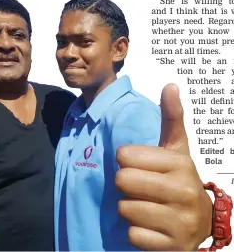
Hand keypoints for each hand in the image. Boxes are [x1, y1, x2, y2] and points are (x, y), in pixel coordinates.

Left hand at [115, 83, 211, 250]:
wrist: (198, 223)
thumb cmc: (178, 181)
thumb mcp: (176, 150)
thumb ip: (172, 119)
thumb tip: (170, 85)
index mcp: (180, 163)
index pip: (124, 156)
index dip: (127, 161)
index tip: (141, 166)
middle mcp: (184, 191)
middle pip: (122, 181)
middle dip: (127, 185)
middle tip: (144, 188)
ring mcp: (180, 222)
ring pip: (124, 208)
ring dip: (130, 209)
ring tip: (150, 207)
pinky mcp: (171, 246)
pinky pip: (132, 234)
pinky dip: (136, 232)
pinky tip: (152, 228)